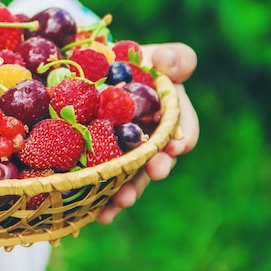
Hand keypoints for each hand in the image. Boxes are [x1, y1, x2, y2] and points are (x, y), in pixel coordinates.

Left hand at [96, 42, 199, 223]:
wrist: (87, 73)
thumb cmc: (127, 63)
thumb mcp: (152, 55)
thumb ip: (172, 57)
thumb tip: (166, 61)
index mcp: (168, 116)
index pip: (184, 129)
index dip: (182, 136)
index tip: (177, 143)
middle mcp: (150, 141)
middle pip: (159, 159)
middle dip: (156, 167)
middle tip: (154, 172)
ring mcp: (125, 156)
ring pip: (131, 178)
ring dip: (129, 191)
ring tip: (121, 202)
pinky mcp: (99, 165)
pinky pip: (102, 185)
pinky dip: (100, 201)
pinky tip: (96, 214)